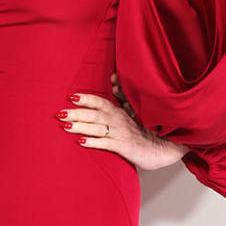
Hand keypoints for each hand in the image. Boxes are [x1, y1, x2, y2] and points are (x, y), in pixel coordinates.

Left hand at [56, 90, 185, 171]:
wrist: (166, 147)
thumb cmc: (148, 130)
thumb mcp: (136, 111)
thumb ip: (123, 96)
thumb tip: (113, 79)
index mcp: (120, 111)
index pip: (101, 102)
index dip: (86, 99)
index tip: (71, 97)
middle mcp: (120, 120)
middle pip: (94, 114)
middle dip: (76, 113)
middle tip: (59, 113)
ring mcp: (122, 133)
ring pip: (97, 128)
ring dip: (80, 126)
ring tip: (65, 126)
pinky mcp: (125, 147)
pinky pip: (106, 143)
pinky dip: (93, 142)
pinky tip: (81, 142)